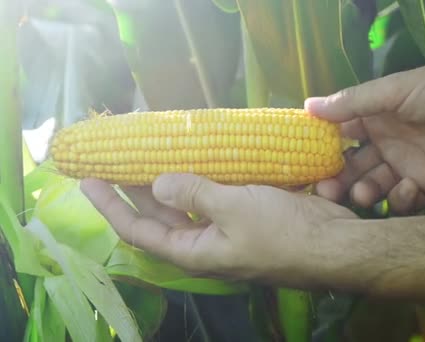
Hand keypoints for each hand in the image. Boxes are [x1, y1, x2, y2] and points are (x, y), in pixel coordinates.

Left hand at [80, 174, 357, 283]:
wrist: (334, 243)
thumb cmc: (284, 232)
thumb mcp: (235, 210)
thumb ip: (194, 194)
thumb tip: (157, 184)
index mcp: (195, 250)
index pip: (139, 231)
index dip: (112, 207)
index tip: (90, 181)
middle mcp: (206, 242)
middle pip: (160, 216)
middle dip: (136, 189)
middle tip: (117, 157)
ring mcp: (227, 228)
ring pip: (187, 203)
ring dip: (169, 179)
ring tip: (150, 152)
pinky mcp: (247, 213)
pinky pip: (215, 194)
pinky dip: (202, 176)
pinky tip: (198, 154)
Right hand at [306, 55, 424, 213]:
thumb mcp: (394, 91)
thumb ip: (352, 103)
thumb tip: (307, 106)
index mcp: (377, 117)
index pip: (342, 138)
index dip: (324, 152)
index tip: (307, 166)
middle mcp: (389, 143)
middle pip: (355, 167)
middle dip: (339, 179)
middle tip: (327, 192)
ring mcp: (408, 165)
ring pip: (376, 185)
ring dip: (365, 191)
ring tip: (362, 194)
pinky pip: (406, 199)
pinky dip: (401, 198)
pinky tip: (407, 187)